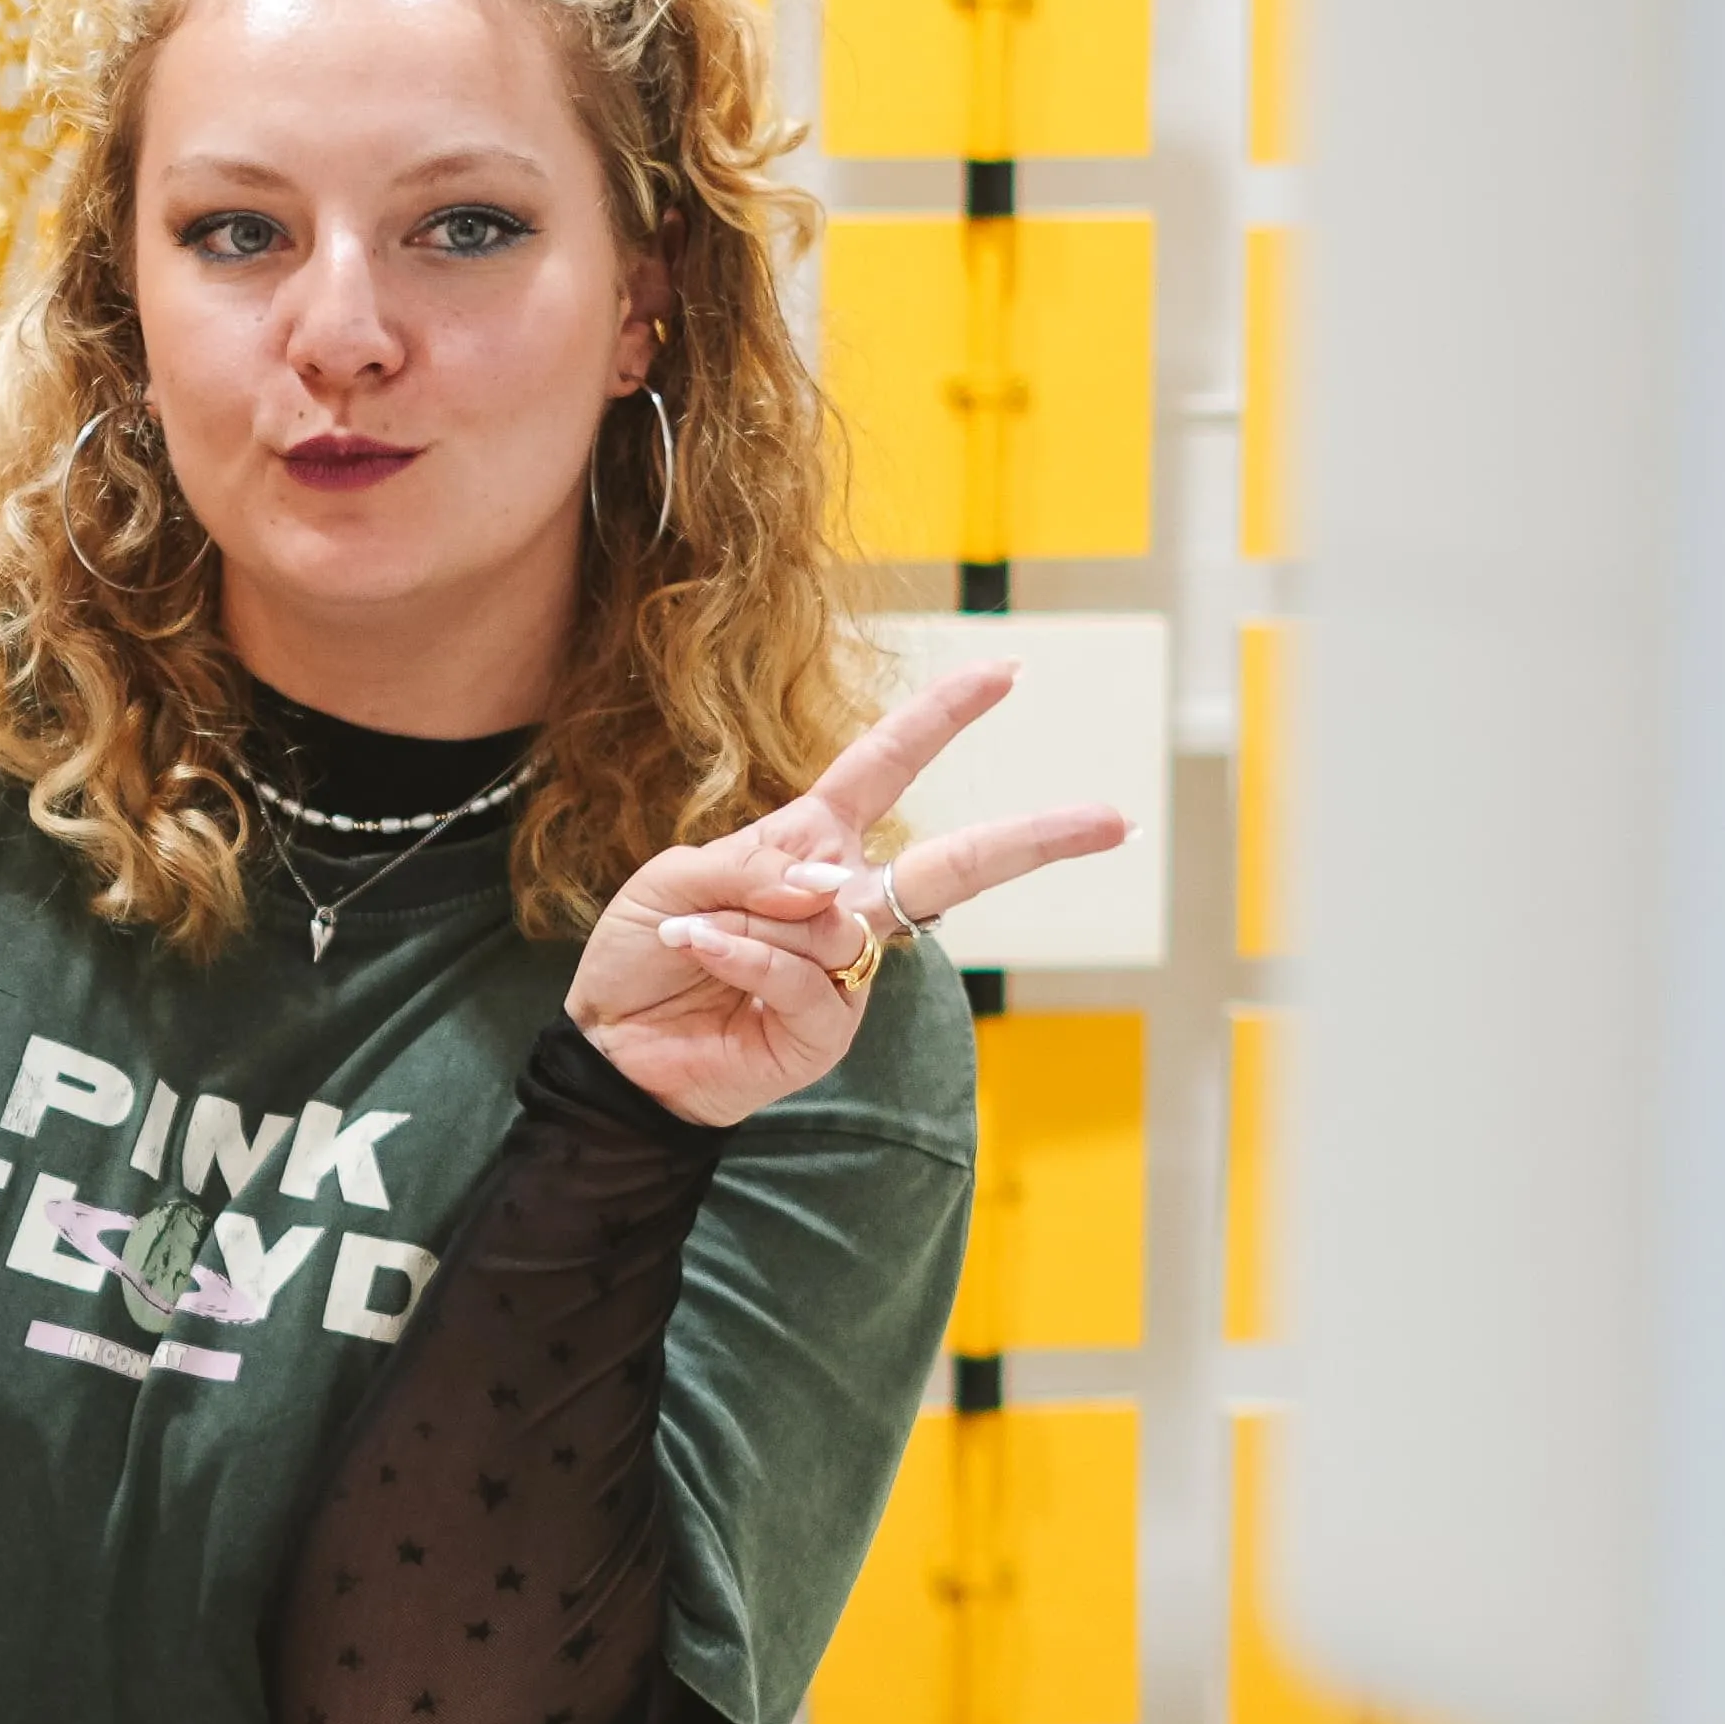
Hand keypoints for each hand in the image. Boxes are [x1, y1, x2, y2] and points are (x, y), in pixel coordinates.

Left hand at [563, 657, 1127, 1130]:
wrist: (610, 1051)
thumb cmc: (642, 956)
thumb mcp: (676, 879)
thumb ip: (750, 863)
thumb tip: (835, 882)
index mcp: (811, 846)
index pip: (886, 770)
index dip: (941, 719)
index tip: (1006, 672)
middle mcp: (843, 906)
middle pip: (953, 865)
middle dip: (1034, 838)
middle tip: (1113, 818)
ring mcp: (844, 973)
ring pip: (838, 920)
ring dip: (750, 918)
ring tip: (689, 936)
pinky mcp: (825, 1030)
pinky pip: (801, 970)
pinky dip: (742, 952)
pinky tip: (697, 949)